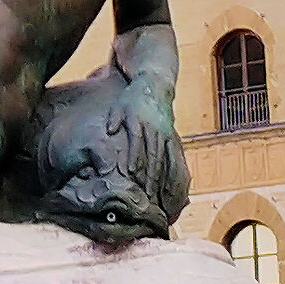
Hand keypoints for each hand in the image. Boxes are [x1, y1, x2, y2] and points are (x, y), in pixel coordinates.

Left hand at [102, 83, 179, 204]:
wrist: (156, 85)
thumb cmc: (133, 98)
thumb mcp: (119, 105)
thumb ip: (114, 119)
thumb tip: (109, 131)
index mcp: (139, 121)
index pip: (137, 141)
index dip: (135, 157)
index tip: (131, 173)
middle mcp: (155, 129)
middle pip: (154, 155)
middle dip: (151, 176)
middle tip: (147, 195)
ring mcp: (166, 134)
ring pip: (166, 159)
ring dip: (163, 179)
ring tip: (160, 197)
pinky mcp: (172, 137)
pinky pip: (175, 158)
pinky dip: (174, 174)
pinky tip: (172, 187)